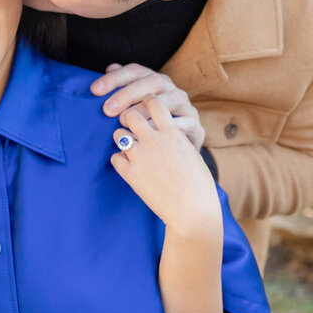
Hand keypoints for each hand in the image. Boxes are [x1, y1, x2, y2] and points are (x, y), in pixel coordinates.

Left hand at [91, 64, 205, 151]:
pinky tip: (147, 135)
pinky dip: (165, 127)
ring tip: (123, 122)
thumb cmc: (152, 131)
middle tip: (107, 110)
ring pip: (170, 99)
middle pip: (152, 81)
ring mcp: (186, 108)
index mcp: (157, 82)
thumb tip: (110, 67)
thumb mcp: (137, 111)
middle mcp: (173, 90)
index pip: (135, 71)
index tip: (95, 91)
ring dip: (145, 109)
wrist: (180, 160)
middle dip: (128, 93)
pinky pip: (184, 124)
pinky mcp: (196, 127)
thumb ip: (123, 90)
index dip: (115, 78)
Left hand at [110, 97, 219, 238]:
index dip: (147, 102)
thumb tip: (168, 128)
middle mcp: (155, 140)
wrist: (192, 211)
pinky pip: (115, 158)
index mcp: (173, 132)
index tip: (145, 106)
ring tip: (130, 147)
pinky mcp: (131, 174)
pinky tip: (129, 166)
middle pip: (131, 114)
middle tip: (131, 127)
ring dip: (123, 138)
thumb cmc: (198, 184)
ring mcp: (141, 156)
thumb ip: (177, 137)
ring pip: (118, 134)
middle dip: (129, 118)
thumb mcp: (191, 153)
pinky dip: (120, 160)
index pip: (154, 102)